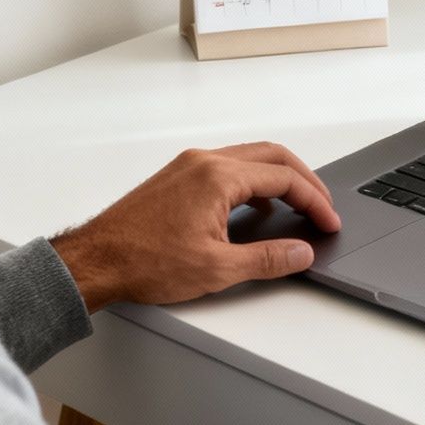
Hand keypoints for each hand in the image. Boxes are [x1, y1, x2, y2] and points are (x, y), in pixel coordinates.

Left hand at [49, 142, 339, 312]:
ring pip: (249, 158)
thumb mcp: (217, 269)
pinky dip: (253, 181)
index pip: (285, 178)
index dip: (315, 201)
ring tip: (297, 206)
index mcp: (218, 177)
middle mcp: (204, 161)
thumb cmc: (143, 261)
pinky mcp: (176, 177)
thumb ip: (268, 259)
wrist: (95, 260)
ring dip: (279, 177)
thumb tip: (301, 252)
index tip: (328, 223)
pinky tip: (256, 207)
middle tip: (322, 207)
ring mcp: (188, 166)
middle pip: (272, 156)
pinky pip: (227, 167)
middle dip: (305, 180)